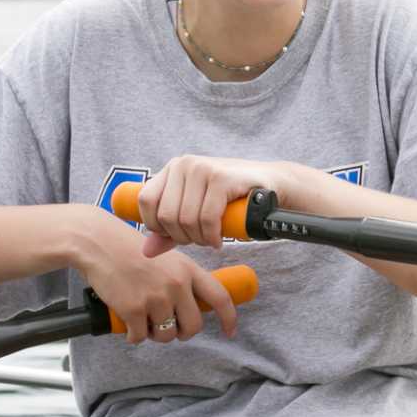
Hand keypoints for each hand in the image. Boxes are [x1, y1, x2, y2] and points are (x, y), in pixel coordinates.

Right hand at [73, 206, 242, 344]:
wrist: (98, 243)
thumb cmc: (128, 249)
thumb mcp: (166, 257)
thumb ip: (182, 279)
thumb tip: (191, 306)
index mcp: (188, 270)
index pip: (219, 297)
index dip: (229, 318)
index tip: (229, 331)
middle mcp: (176, 284)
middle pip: (193, 326)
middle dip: (182, 332)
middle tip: (170, 328)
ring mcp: (155, 298)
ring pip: (166, 335)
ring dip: (155, 334)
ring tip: (144, 320)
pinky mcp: (133, 309)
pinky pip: (139, 337)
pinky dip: (133, 336)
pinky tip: (127, 323)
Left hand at [134, 155, 293, 251]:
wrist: (270, 185)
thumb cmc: (230, 200)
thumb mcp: (193, 213)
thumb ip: (168, 232)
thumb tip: (146, 251)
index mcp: (172, 169)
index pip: (145, 201)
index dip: (156, 225)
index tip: (175, 234)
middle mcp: (184, 164)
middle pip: (166, 215)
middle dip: (182, 237)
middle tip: (200, 239)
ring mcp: (202, 169)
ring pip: (186, 219)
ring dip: (199, 239)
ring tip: (211, 239)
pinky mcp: (221, 178)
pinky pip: (207, 218)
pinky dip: (212, 236)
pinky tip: (219, 239)